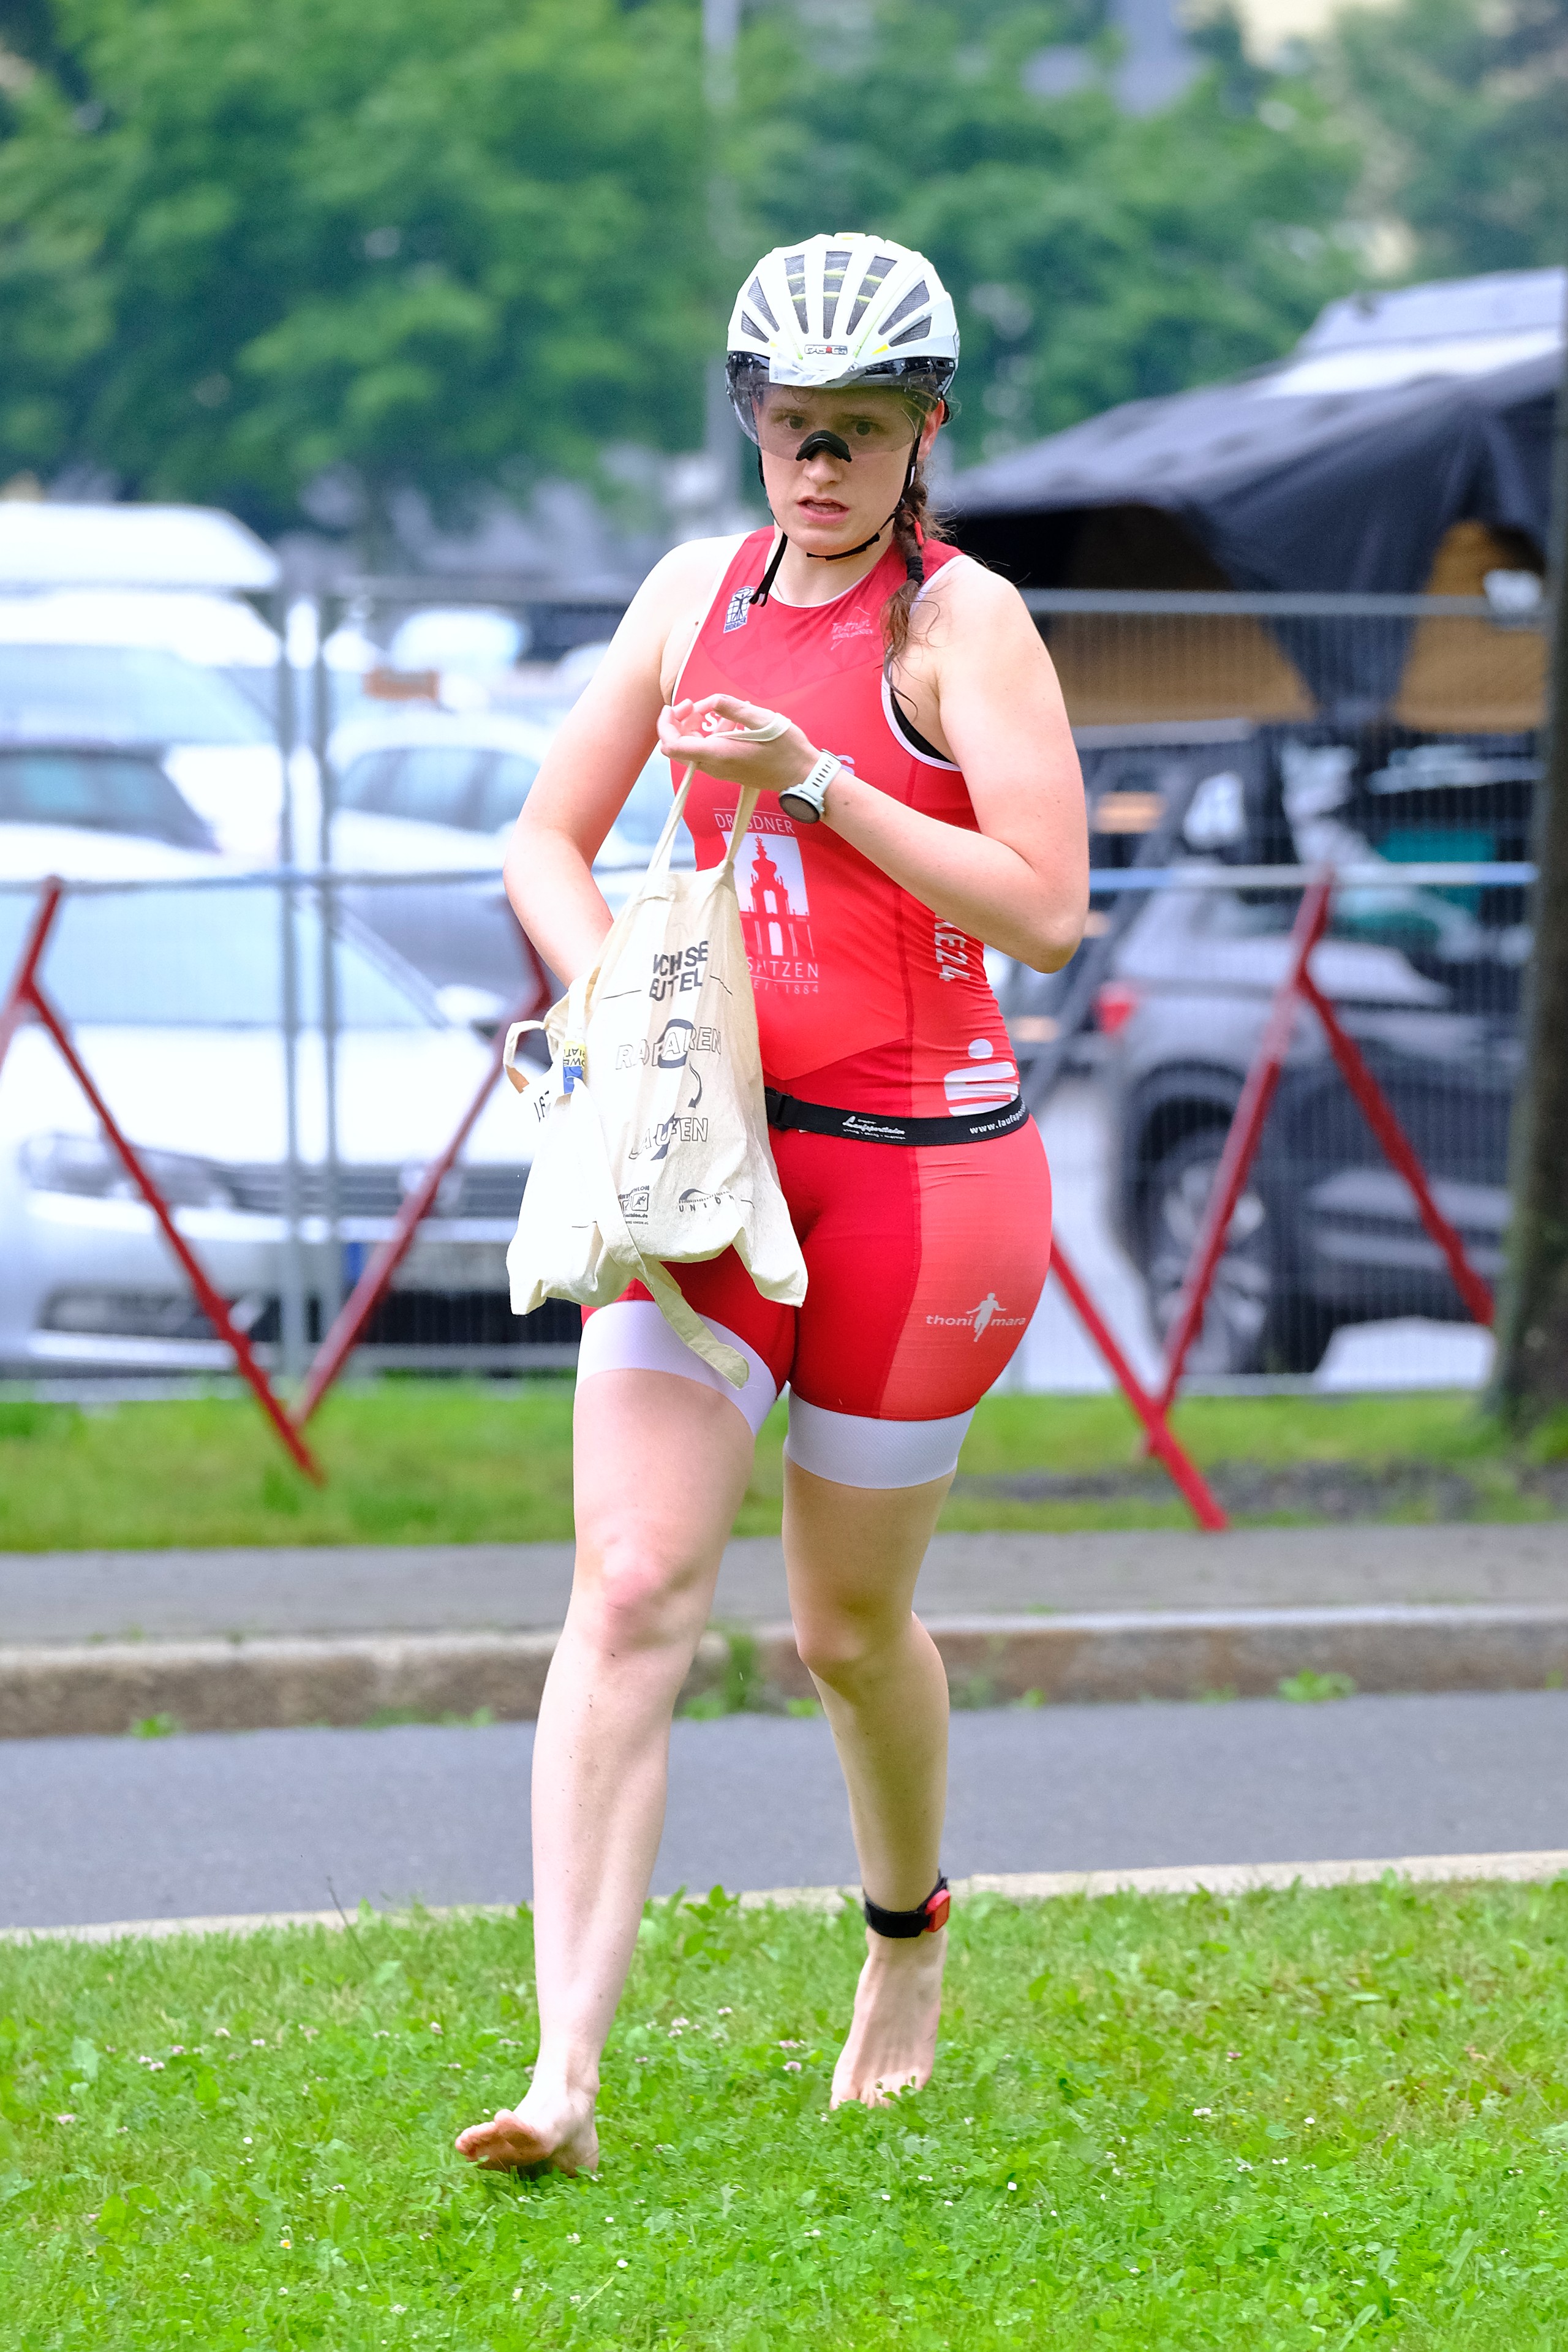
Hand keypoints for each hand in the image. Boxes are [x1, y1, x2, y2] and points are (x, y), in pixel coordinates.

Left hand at [657, 693, 816, 794]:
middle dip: (678, 722)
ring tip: (721, 712)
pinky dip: (708, 734)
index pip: (671, 746)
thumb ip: (732, 708)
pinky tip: (730, 724)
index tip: (679, 706)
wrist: (800, 775)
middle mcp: (713, 765)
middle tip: (693, 704)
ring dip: (695, 727)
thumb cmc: (786, 749)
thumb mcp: (763, 720)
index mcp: (717, 754)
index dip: (666, 725)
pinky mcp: (724, 769)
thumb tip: (708, 701)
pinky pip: (704, 751)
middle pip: (675, 746)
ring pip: (689, 748)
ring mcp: (718, 770)